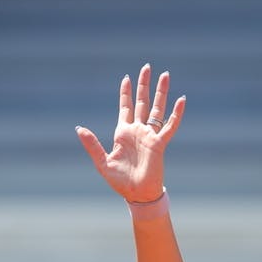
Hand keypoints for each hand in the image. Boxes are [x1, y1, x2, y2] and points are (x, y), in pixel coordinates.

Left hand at [76, 64, 185, 202]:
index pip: (125, 107)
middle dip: (144, 85)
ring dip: (160, 92)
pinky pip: (170, 126)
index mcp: (123, 133)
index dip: (126, 92)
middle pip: (142, 102)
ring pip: (157, 109)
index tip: (127, 77)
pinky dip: (176, 113)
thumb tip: (79, 128)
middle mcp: (137, 131)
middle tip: (147, 67)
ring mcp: (149, 136)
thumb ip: (92, 144)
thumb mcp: (101, 162)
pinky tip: (181, 100)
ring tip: (165, 75)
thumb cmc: (119, 181)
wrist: (136, 194)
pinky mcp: (159, 143)